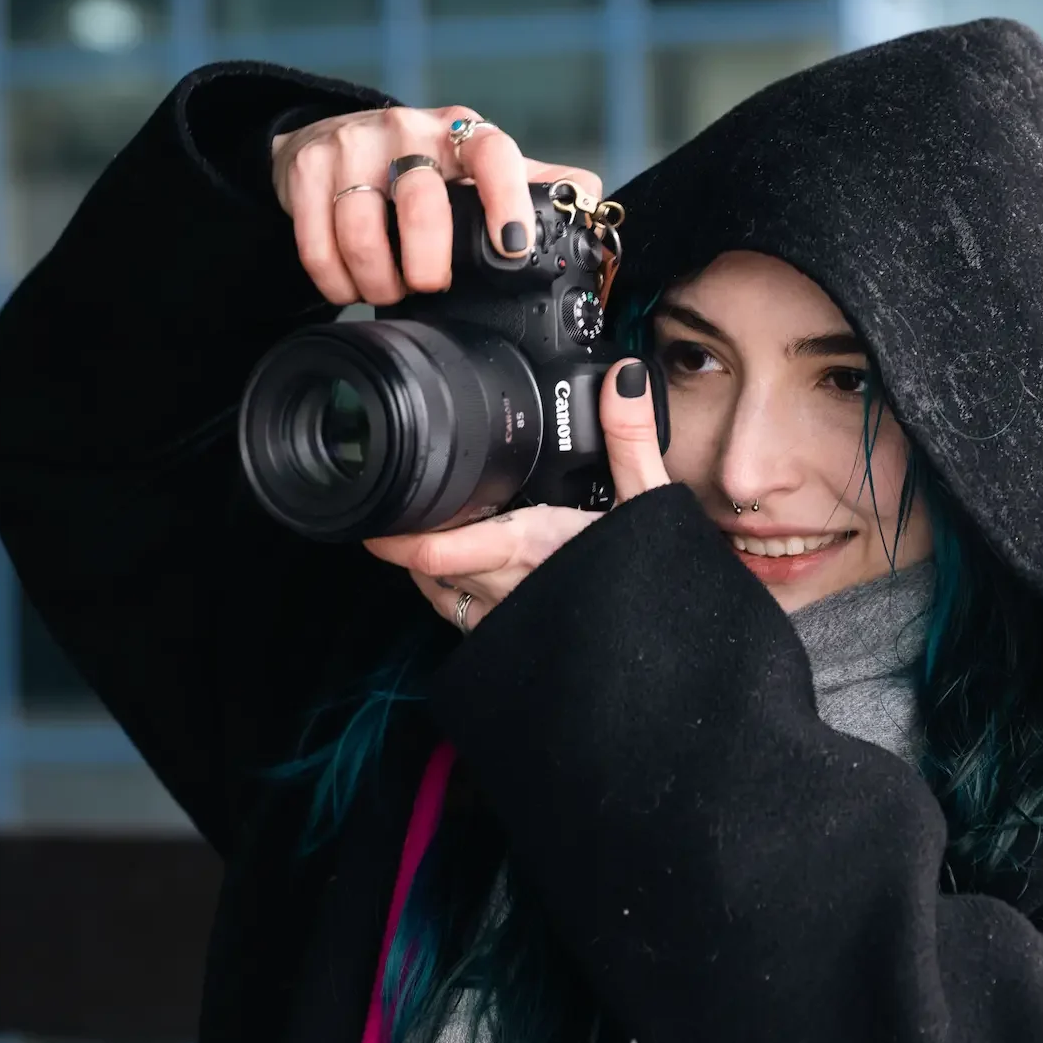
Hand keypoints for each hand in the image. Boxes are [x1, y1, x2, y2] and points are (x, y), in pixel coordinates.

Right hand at [271, 102, 601, 305]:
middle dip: (427, 259)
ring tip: (387, 293)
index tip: (512, 247)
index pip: (493, 153)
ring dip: (376, 276)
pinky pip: (315, 235)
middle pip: (421, 199)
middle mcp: (410, 131)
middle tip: (429, 286)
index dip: (506, 199)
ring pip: (362, 222)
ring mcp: (354, 144)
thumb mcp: (476, 170)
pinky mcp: (306, 165)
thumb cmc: (420, 168)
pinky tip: (348, 286)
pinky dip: (333, 275)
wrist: (330, 141)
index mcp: (463, 135)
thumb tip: (591, 201)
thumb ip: (533, 188)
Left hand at [361, 360, 670, 633]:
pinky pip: (464, 616)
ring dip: (431, 564)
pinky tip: (473, 572)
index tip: (371, 510)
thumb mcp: (649, 503)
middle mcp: (503, 591)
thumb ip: (630, 436)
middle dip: (415, 534)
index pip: (431, 550)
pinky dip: (455, 590)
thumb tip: (622, 377)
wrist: (671, 665)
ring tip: (435, 530)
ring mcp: (503, 625)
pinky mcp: (513, 647)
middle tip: (410, 498)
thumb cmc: (658, 593)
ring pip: (440, 591)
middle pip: (427, 564)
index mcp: (524, 549)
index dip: (392, 535)